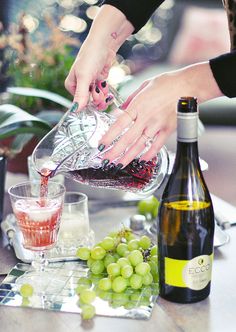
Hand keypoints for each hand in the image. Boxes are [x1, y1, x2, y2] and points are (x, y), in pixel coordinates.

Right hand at [65, 38, 115, 109]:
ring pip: (98, 98)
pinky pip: (103, 93)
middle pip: (90, 101)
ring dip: (103, 95)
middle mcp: (80, 86)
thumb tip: (76, 110)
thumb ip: (81, 95)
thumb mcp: (84, 77)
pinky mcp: (99, 82)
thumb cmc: (90, 56)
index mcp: (72, 85)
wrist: (104, 45)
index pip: (79, 102)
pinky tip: (106, 85)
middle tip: (100, 94)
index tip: (94, 100)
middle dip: (97, 99)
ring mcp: (90, 84)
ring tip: (103, 86)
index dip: (88, 103)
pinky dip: (106, 91)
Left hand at [98, 62, 222, 166]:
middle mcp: (146, 117)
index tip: (101, 144)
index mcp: (138, 105)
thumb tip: (121, 110)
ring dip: (128, 157)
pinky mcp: (168, 130)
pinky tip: (142, 160)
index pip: (119, 124)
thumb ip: (131, 100)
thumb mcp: (144, 86)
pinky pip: (157, 146)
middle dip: (115, 151)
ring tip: (119, 165)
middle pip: (127, 138)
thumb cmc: (167, 83)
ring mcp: (158, 125)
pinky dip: (149, 154)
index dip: (109, 136)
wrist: (189, 85)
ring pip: (140, 145)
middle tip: (106, 159)